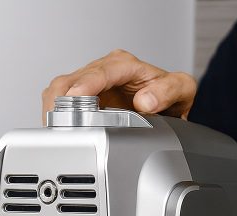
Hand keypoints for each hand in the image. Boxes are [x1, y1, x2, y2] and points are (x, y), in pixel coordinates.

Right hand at [42, 49, 196, 122]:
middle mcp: (105, 71)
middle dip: (63, 100)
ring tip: (59, 129)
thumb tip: (146, 101)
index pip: (100, 71)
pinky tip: (61, 128)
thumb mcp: (180, 90)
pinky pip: (62, 101)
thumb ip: (166, 92)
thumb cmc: (171, 94)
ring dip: (56, 109)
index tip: (77, 96)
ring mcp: (92, 84)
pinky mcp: (85, 97)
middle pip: (72, 80)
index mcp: (126, 65)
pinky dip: (57, 115)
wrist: (171, 105)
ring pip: (61, 90)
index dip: (87, 84)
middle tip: (61, 122)